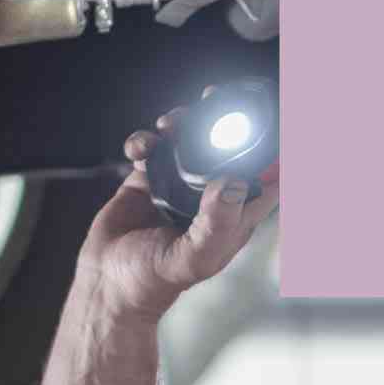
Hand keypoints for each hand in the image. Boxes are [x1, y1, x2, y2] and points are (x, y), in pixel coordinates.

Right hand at [79, 127, 272, 330]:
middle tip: (214, 99)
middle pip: (229, 148)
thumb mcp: (194, 256)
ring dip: (182, 123)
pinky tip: (139, 149)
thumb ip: (217, 221)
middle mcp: (211, 196)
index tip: (273, 118)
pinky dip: (145, 140)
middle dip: (225, 120)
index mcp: (234, 214)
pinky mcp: (147, 181)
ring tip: (170, 123)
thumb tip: (235, 181)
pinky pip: (152, 149)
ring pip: (189, 142)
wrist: (106, 285)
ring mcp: (178, 187)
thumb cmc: (155, 281)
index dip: (277, 149)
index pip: (269, 177)